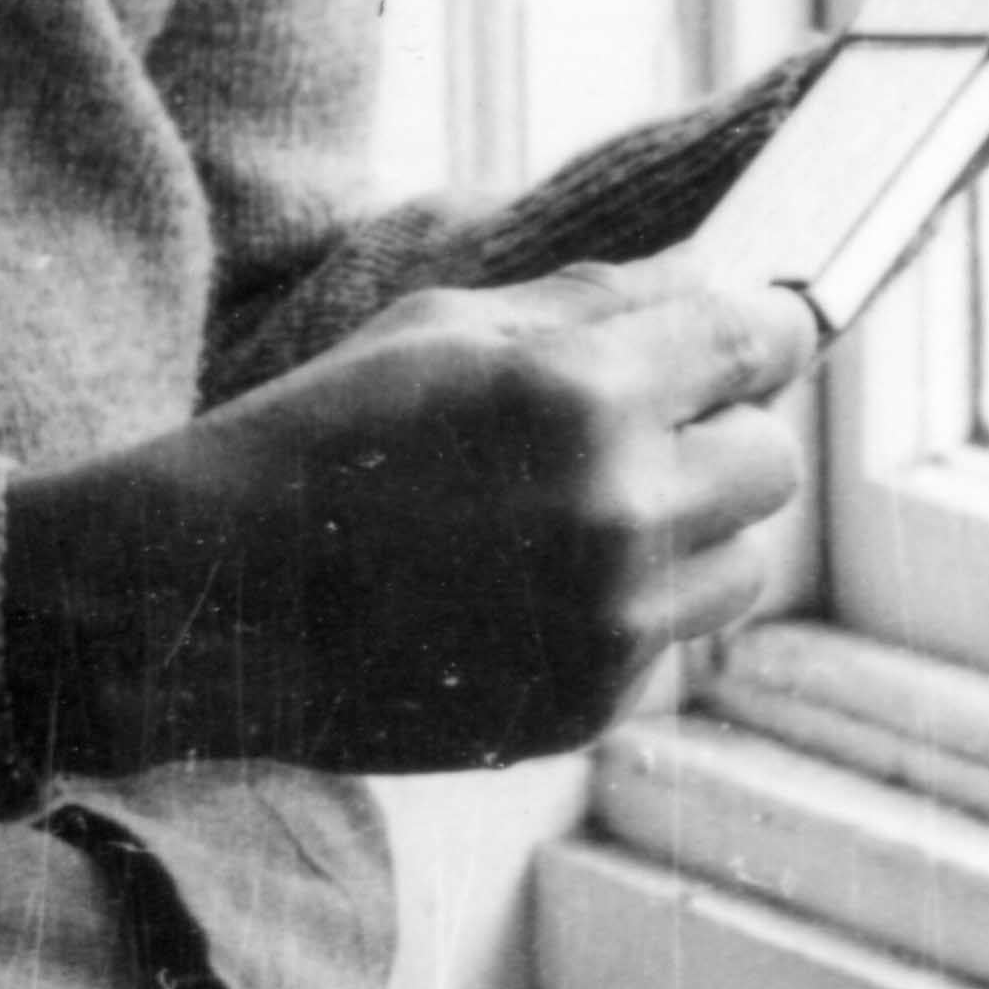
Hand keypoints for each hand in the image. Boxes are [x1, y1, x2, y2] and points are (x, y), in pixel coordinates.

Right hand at [3, 253, 813, 780]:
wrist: (217, 596)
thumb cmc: (321, 431)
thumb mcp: (444, 323)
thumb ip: (594, 300)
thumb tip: (709, 281)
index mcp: (581, 393)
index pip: (758, 344)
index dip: (765, 331)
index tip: (755, 335)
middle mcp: (620, 512)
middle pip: (771, 462)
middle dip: (721, 432)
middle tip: (644, 424)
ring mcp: (611, 624)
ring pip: (740, 565)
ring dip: (688, 530)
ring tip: (574, 512)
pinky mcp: (590, 706)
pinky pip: (668, 642)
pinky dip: (626, 611)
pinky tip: (524, 588)